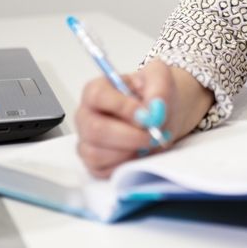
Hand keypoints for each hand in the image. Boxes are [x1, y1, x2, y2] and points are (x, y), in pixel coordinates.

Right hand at [74, 59, 212, 177]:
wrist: (159, 113)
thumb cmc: (153, 94)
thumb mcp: (160, 76)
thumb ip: (158, 86)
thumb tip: (153, 108)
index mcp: (96, 90)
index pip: (98, 96)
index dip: (123, 107)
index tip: (146, 114)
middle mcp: (86, 116)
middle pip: (95, 130)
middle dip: (129, 136)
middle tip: (152, 135)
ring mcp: (87, 141)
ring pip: (98, 154)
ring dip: (129, 152)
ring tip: (147, 142)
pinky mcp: (94, 163)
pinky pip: (103, 171)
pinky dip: (125, 165)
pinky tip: (139, 153)